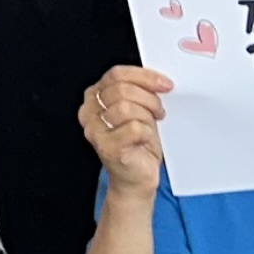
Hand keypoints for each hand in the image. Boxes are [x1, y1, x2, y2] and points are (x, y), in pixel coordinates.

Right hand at [79, 64, 171, 198]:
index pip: (116, 74)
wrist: (136, 178)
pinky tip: (145, 141)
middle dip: (149, 99)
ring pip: (126, 108)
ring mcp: (95, 131)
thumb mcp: (138, 109)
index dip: (143, 76)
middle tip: (159, 111)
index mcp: (94, 97)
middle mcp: (89, 113)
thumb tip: (157, 80)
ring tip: (151, 126)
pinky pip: (133, 129)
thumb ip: (138, 91)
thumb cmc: (138, 143)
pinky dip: (146, 133)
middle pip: (122, 90)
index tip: (164, 84)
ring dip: (147, 117)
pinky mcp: (107, 148)